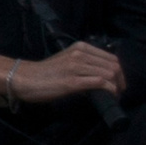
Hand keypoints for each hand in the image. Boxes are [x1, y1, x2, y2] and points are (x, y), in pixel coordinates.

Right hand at [0, 42, 126, 105]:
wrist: (24, 78)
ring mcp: (76, 67)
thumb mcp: (66, 60)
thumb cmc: (44, 72)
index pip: (111, 57)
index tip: (118, 84)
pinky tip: (108, 96)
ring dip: (116, 87)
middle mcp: (80, 54)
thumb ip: (83, 63)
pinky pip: (100, 83)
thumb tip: (101, 76)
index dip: (119, 72)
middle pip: (113, 66)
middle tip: (119, 92)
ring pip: (109, 74)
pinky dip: (109, 90)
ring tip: (114, 96)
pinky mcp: (73, 81)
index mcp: (80, 47)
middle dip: (121, 81)